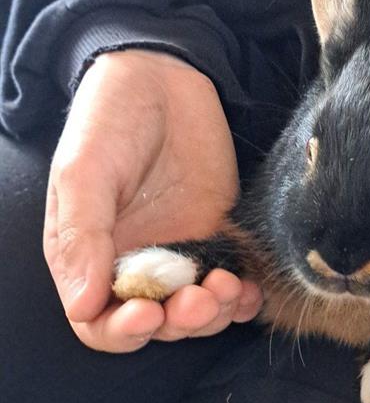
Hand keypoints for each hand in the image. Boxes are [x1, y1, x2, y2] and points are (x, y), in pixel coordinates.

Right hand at [44, 50, 261, 351]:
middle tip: (202, 298)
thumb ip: (83, 237)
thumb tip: (83, 306)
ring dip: (215, 314)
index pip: (99, 322)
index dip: (123, 330)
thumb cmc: (109, 118)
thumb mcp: (84, 172)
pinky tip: (253, 291)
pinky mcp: (217, 234)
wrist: (163, 72)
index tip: (150, 313)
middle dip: (179, 322)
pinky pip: (232, 283)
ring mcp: (179, 250)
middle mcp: (134, 262)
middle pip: (156, 324)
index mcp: (90, 255)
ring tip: (229, 287)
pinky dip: (244, 298)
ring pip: (197, 312)